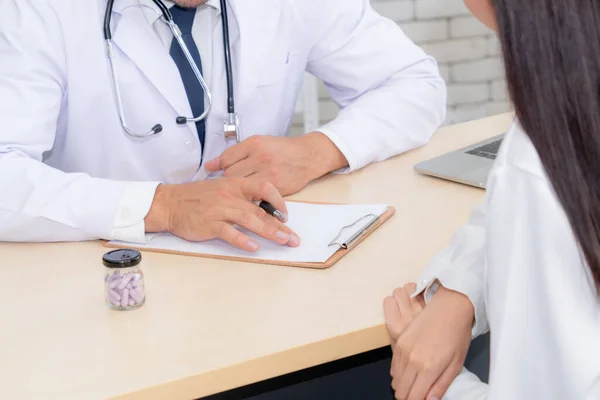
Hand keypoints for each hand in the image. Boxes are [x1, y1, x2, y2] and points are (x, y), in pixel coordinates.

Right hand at [144, 177, 300, 251]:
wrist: (169, 203)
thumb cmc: (196, 197)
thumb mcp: (221, 188)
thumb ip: (241, 195)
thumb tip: (263, 208)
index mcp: (235, 184)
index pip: (264, 188)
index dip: (278, 201)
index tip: (286, 215)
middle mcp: (230, 195)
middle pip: (261, 210)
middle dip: (280, 225)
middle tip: (293, 238)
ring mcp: (220, 209)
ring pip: (250, 220)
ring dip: (269, 232)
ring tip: (283, 241)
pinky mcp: (210, 224)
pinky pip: (230, 233)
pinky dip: (242, 240)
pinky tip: (254, 248)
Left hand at [204, 132, 348, 195]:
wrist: (308, 156)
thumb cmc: (282, 149)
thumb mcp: (259, 142)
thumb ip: (235, 153)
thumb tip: (210, 165)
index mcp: (255, 144)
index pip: (226, 159)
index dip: (219, 167)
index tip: (216, 172)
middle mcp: (261, 158)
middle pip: (230, 175)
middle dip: (228, 180)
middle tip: (232, 181)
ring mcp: (269, 174)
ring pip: (242, 188)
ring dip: (238, 191)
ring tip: (241, 189)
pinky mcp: (277, 189)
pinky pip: (256, 197)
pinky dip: (251, 198)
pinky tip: (252, 195)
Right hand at [388, 285, 473, 399]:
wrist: (449, 306)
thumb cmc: (457, 335)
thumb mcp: (456, 364)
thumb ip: (441, 386)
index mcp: (428, 368)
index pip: (413, 397)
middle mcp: (412, 360)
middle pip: (400, 390)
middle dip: (408, 396)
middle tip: (418, 394)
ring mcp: (403, 349)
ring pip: (395, 379)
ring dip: (403, 385)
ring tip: (415, 383)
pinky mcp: (399, 340)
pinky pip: (393, 365)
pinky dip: (399, 373)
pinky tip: (410, 371)